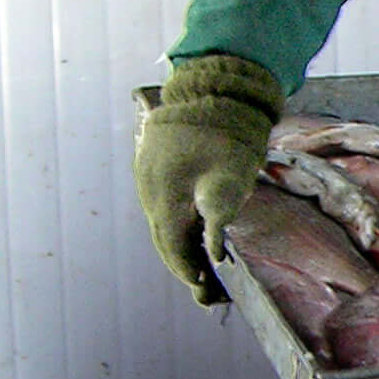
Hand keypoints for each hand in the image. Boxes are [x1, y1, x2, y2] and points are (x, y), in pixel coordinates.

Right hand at [135, 54, 284, 301]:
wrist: (212, 84)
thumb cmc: (227, 129)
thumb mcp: (232, 174)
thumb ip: (218, 213)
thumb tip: (212, 250)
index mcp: (164, 194)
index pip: (171, 247)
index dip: (189, 273)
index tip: (209, 293)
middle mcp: (148, 189)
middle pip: (163, 239)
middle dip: (184, 267)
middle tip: (209, 292)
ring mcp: (147, 176)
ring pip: (161, 223)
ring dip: (180, 247)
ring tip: (205, 269)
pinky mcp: (153, 166)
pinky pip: (162, 205)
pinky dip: (177, 225)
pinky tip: (194, 233)